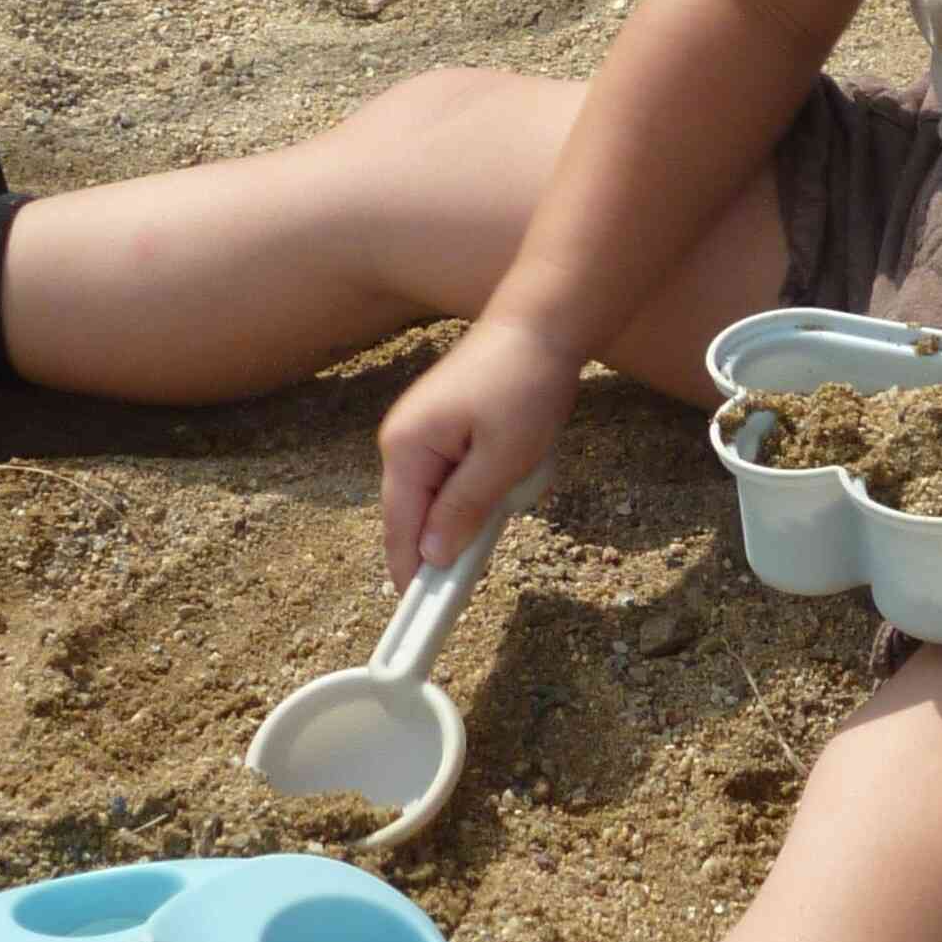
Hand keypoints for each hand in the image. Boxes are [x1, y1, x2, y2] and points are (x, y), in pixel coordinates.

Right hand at [377, 310, 580, 584]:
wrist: (542, 323)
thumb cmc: (523, 384)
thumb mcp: (502, 458)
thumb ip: (463, 510)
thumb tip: (431, 558)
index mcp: (406, 449)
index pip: (399, 530)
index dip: (410, 575)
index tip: (424, 618)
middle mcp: (401, 441)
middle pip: (417, 517)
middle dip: (458, 531)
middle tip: (495, 538)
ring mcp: (421, 432)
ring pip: (443, 497)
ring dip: (482, 501)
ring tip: (523, 472)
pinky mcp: (444, 427)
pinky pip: (459, 475)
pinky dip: (490, 480)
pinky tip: (523, 459)